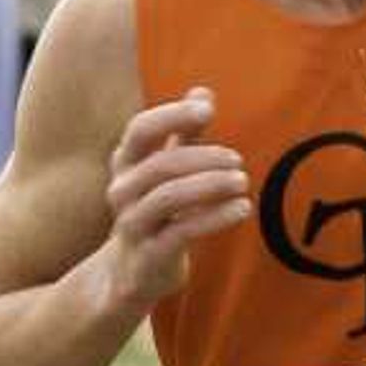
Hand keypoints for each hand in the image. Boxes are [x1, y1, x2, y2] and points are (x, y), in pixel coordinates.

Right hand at [101, 89, 251, 318]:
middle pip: (162, 164)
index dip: (172, 115)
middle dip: (203, 158)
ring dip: (211, 185)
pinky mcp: (148, 256)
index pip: (141, 129)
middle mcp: (122, 191)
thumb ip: (183, 134)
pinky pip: (181, 231)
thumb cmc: (154, 213)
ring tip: (243, 182)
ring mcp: (132, 224)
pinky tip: (242, 208)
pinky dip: (215, 217)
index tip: (207, 110)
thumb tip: (203, 91)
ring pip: (169, 197)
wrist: (130, 274)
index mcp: (125, 163)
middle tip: (237, 161)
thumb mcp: (165, 171)